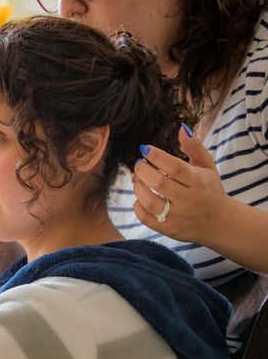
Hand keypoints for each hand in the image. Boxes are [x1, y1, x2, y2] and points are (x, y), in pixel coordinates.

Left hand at [132, 125, 229, 244]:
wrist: (220, 223)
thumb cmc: (210, 190)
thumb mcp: (208, 167)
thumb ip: (194, 148)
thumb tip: (182, 129)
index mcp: (198, 181)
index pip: (174, 167)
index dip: (156, 156)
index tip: (145, 149)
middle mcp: (188, 199)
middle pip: (159, 183)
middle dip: (142, 171)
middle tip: (139, 164)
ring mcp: (178, 217)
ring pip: (149, 202)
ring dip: (138, 188)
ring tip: (138, 180)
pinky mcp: (169, 230)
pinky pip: (146, 218)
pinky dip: (138, 207)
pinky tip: (140, 198)